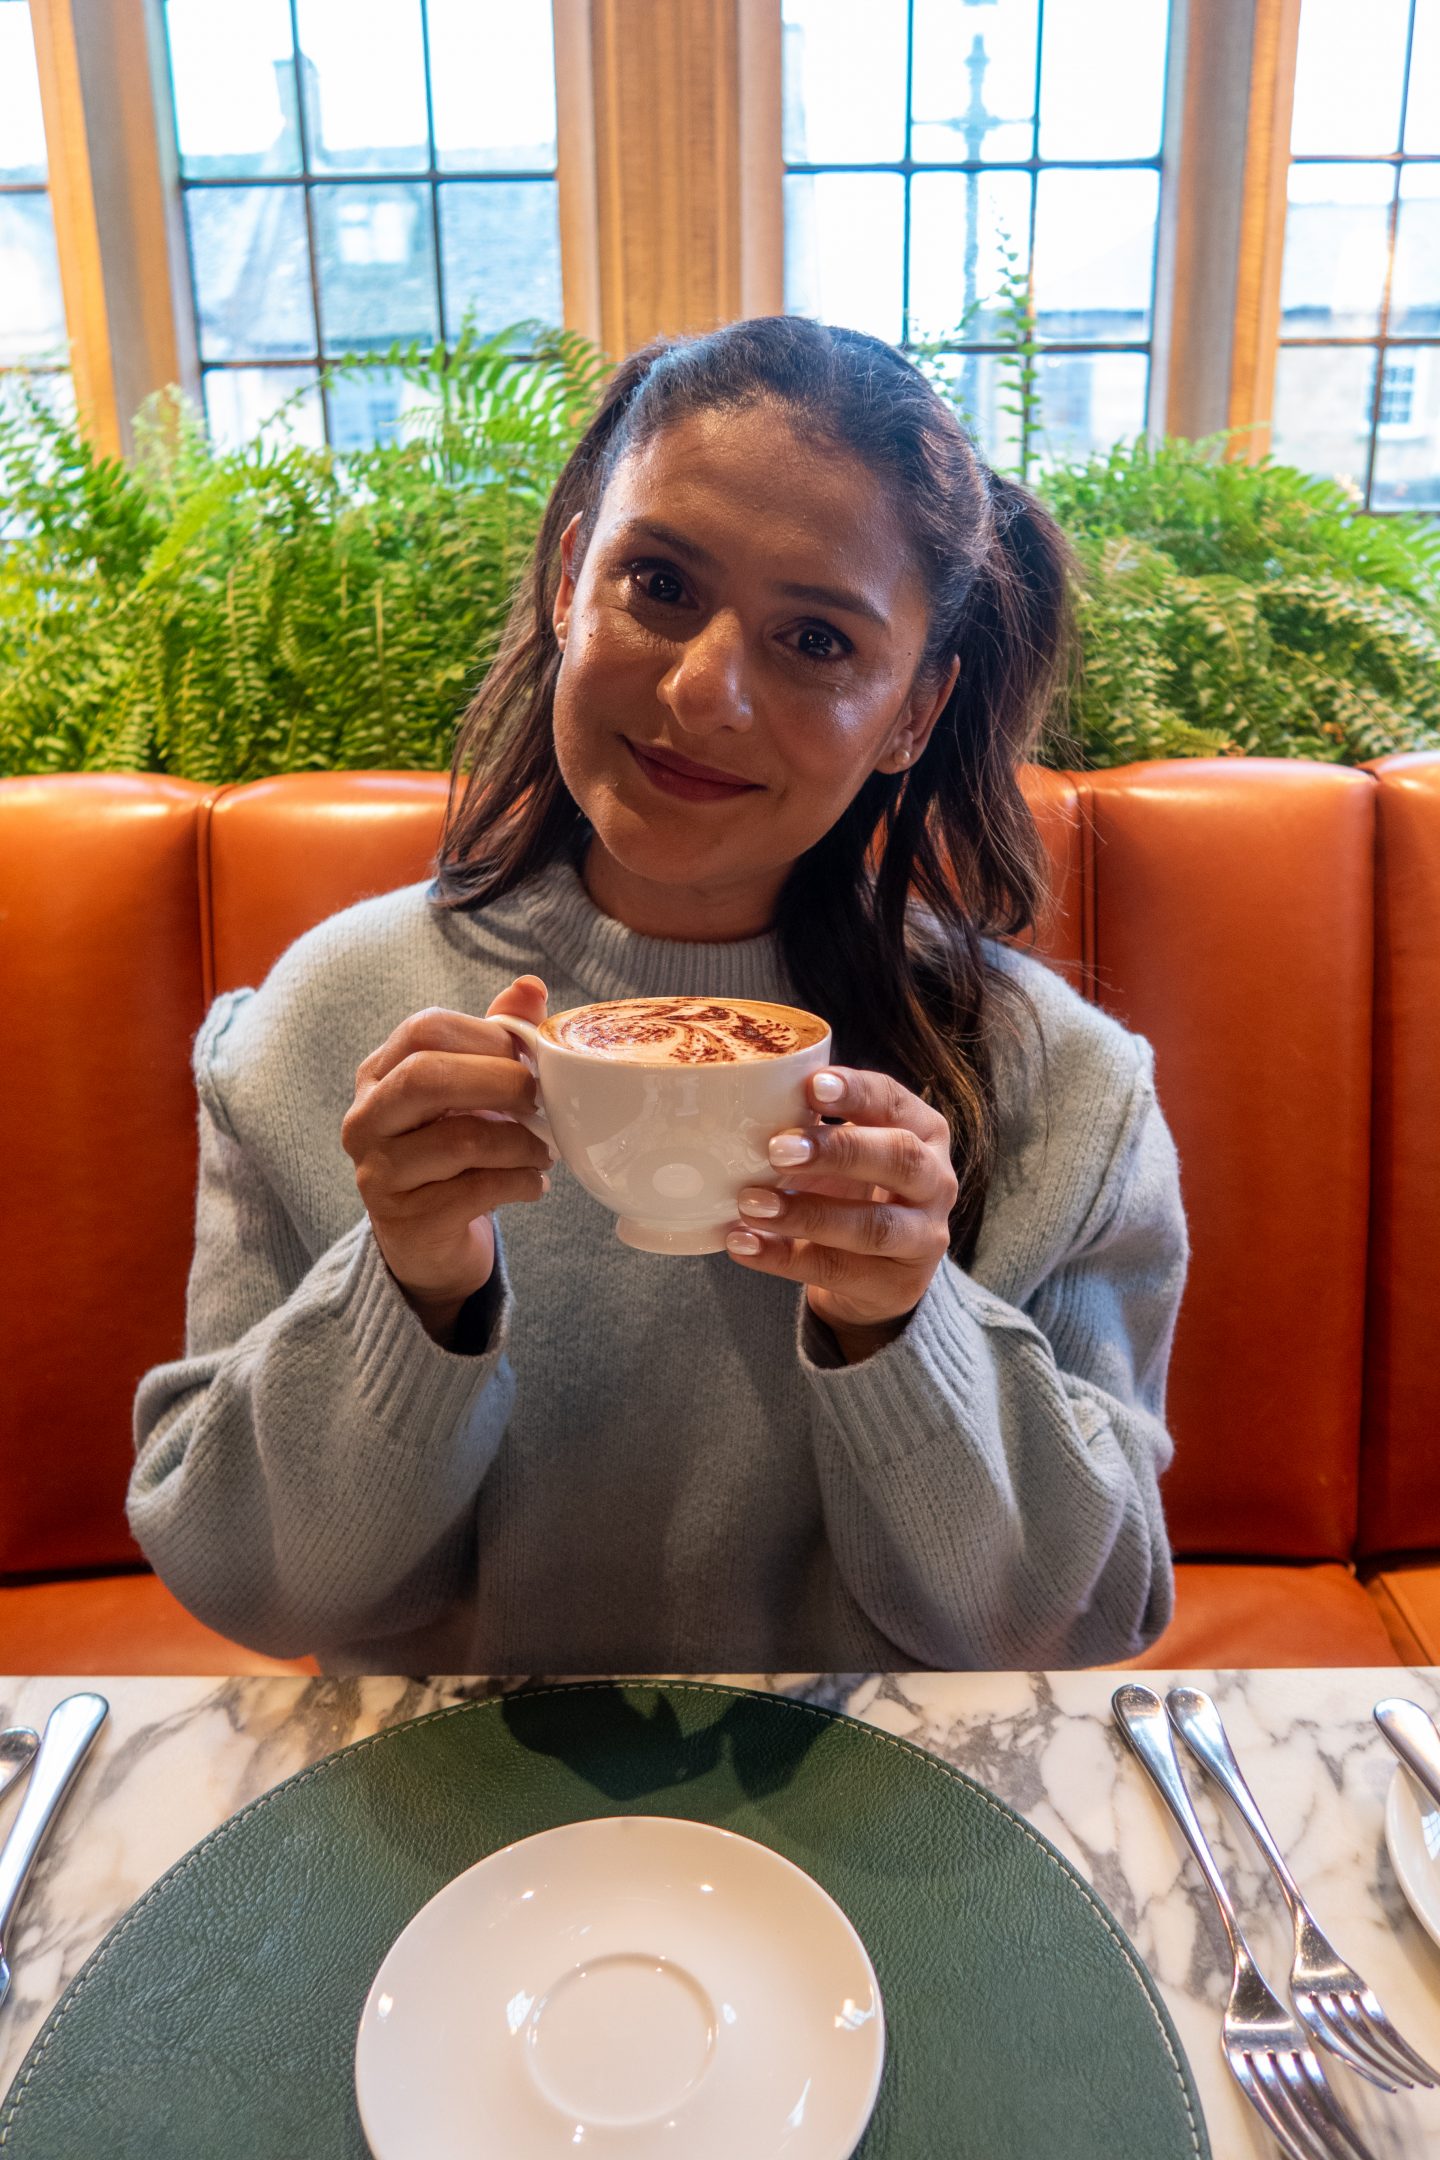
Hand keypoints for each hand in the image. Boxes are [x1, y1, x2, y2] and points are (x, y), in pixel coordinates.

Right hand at [341, 975, 554, 1340]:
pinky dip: (520, 1184)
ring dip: (520, 1142)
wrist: (427, 1240)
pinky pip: (474, 1191)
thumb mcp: (470, 1089)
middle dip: (498, 1082)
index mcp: (379, 1074)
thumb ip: (495, 1037)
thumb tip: (531, 985)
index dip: (486, 1036)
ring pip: (458, 1139)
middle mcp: (365, 1119)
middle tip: (538, 1099)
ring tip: (544, 1151)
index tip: (527, 1057)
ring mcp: (378, 1172)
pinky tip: (533, 1185)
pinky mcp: (406, 1221)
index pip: (425, 1029)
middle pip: (426, 1076)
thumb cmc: (451, 1150)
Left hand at [723, 1066, 956, 1352]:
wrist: (875, 1272)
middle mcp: (936, 1181)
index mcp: (923, 1131)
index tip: (812, 1086)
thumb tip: (744, 1100)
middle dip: (838, 1151)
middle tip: (777, 1149)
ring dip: (806, 1214)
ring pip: (873, 1227)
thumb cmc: (852, 1190)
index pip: (894, 1101)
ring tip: (750, 1203)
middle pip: (899, 1159)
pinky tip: (742, 1243)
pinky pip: (837, 1271)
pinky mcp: (897, 1286)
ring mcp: (924, 1238)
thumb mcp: (844, 1152)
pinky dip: (783, 1257)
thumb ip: (811, 1126)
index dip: (856, 1093)